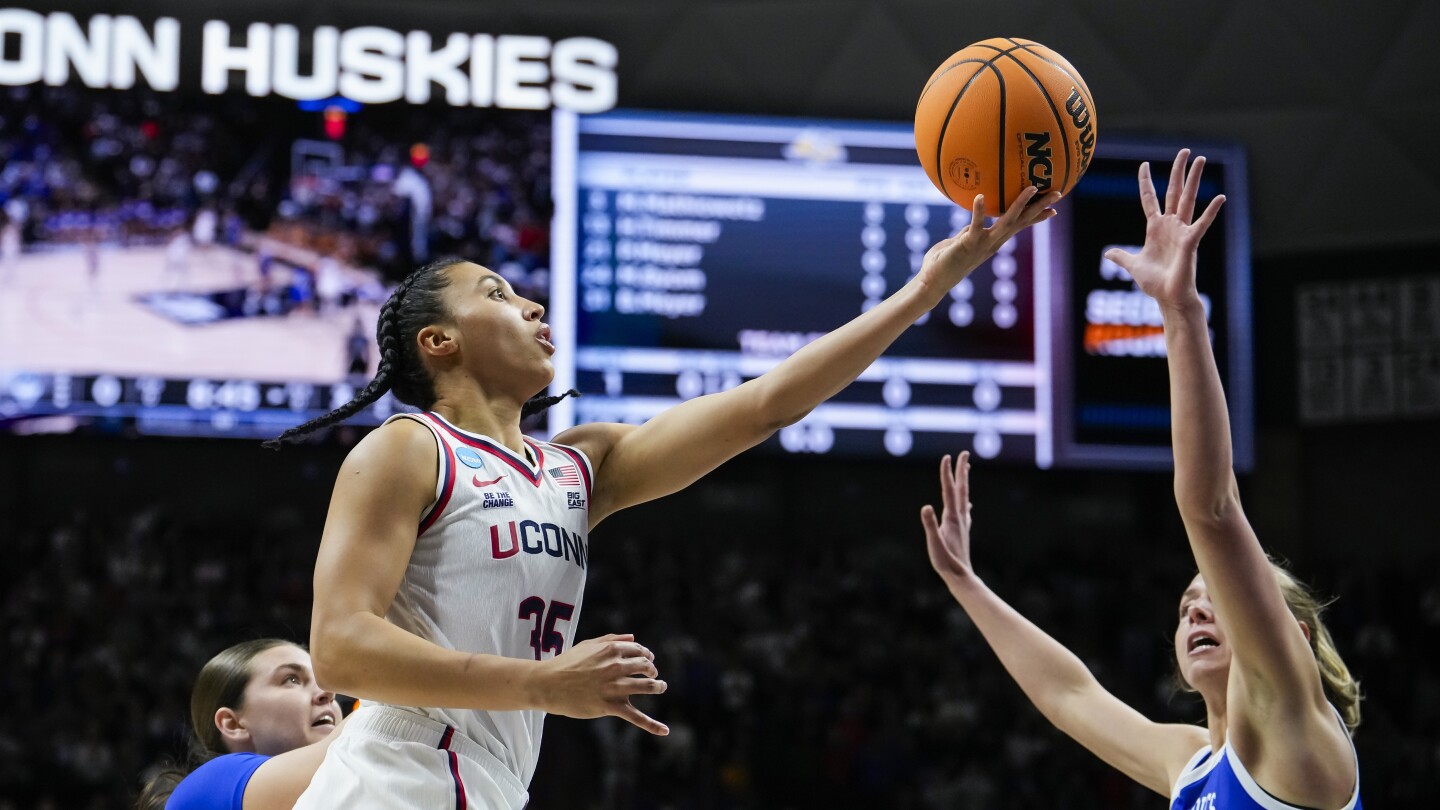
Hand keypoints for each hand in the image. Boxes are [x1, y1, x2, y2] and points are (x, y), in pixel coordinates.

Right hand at [533, 633, 668, 734]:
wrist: (548, 684)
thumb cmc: (566, 663)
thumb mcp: (588, 645)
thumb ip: (611, 639)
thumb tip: (632, 638)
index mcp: (611, 650)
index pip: (639, 650)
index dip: (646, 655)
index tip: (648, 660)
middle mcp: (616, 667)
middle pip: (645, 667)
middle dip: (652, 670)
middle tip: (653, 675)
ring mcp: (614, 687)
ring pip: (646, 687)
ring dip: (657, 686)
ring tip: (660, 687)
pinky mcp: (610, 706)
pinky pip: (636, 717)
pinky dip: (652, 725)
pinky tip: (664, 731)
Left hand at [917, 186, 1061, 294]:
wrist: (933, 282)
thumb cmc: (945, 261)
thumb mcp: (962, 240)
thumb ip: (971, 230)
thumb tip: (976, 216)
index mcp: (994, 241)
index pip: (1020, 226)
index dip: (1037, 217)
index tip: (1055, 208)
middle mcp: (993, 242)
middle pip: (1022, 222)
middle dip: (1040, 207)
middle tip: (1058, 193)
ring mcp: (983, 244)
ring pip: (1007, 222)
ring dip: (1020, 205)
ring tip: (1031, 188)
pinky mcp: (968, 244)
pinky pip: (975, 225)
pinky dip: (978, 211)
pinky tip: (980, 196)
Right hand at [920, 451, 974, 584]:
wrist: (961, 577)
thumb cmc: (946, 562)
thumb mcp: (934, 544)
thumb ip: (930, 525)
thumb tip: (926, 506)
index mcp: (952, 518)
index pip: (949, 490)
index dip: (947, 473)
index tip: (947, 456)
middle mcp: (960, 517)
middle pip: (961, 489)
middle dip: (962, 470)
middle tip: (964, 453)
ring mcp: (962, 523)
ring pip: (964, 497)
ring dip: (964, 481)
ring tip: (967, 469)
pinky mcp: (962, 530)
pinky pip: (965, 510)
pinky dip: (965, 501)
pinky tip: (968, 505)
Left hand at [1104, 149, 1225, 309]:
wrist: (1169, 298)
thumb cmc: (1155, 283)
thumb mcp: (1133, 266)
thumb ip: (1121, 257)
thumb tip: (1108, 253)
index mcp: (1155, 228)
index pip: (1149, 198)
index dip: (1146, 182)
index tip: (1144, 164)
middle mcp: (1170, 225)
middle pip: (1174, 191)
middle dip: (1178, 171)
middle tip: (1185, 151)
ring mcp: (1181, 231)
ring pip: (1188, 199)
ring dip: (1194, 180)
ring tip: (1201, 159)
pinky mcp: (1190, 242)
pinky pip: (1202, 224)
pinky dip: (1211, 211)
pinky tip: (1220, 197)